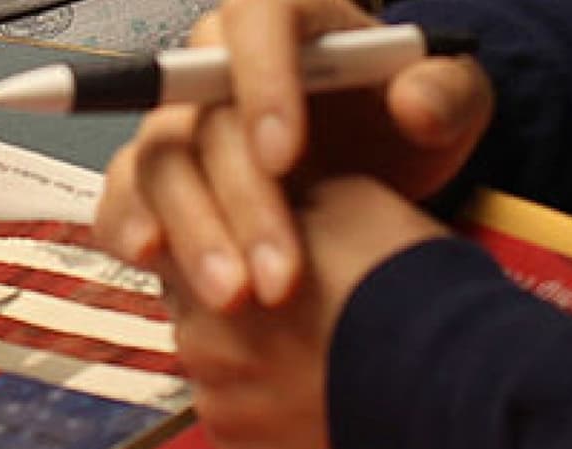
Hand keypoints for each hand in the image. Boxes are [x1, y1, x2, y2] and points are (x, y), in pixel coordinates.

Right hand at [92, 0, 491, 308]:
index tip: (285, 158)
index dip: (261, 84)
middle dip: (240, 201)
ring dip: (192, 231)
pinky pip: (120, 192)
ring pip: (157, 163)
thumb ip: (447, 95)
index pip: (256, 23)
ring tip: (233, 298)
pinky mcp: (154, 175)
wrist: (365, 174)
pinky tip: (150, 258)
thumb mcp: (451, 106)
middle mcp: (215, 62)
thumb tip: (414, 104)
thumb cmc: (401, 126)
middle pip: (202, 116)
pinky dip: (126, 222)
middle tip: (278, 277)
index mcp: (285, 19)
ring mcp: (177, 121)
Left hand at [168, 174, 444, 448]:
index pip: (177, 246)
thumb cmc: (406, 283)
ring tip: (317, 356)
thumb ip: (274, 200)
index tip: (253, 250)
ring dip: (247, 363)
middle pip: (194, 314)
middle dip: (229, 308)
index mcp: (211, 267)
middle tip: (296, 308)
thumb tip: (251, 201)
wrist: (458, 387)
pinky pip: (239, 428)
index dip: (218, 243)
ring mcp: (217, 405)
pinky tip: (316, 401)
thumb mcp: (342, 199)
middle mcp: (197, 340)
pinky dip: (266, 415)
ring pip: (217, 374)